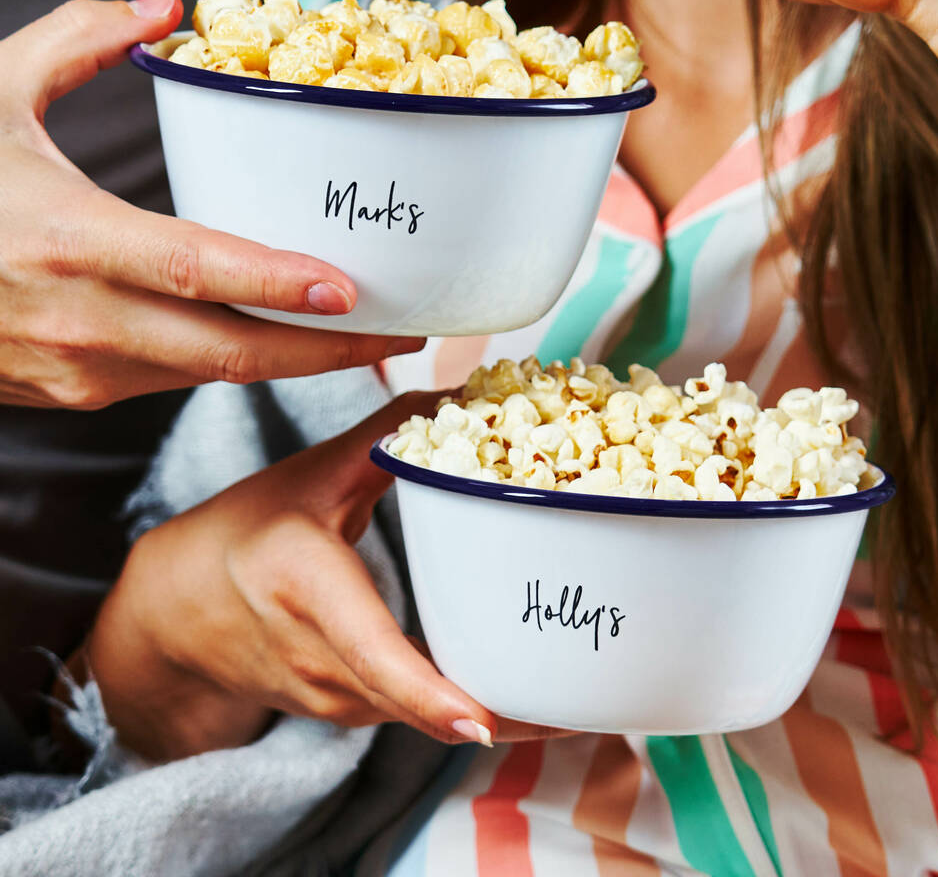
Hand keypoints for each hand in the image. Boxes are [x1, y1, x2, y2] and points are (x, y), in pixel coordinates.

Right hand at [0, 0, 421, 409]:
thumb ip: (76, 43)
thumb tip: (160, 10)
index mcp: (68, 240)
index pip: (199, 272)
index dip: (278, 286)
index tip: (353, 293)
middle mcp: (82, 319)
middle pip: (231, 353)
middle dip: (326, 352)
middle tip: (399, 334)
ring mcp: (78, 369)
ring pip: (210, 374)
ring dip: (289, 363)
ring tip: (356, 340)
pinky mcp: (75, 392)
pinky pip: (173, 380)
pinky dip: (230, 364)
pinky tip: (271, 344)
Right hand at [87, 392, 562, 760]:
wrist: (174, 614)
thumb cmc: (243, 532)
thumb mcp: (310, 475)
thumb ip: (387, 436)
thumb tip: (468, 395)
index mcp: (305, 587)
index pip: (369, 650)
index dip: (426, 692)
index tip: (484, 720)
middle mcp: (315, 657)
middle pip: (414, 699)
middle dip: (501, 712)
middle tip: (585, 708)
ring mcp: (326, 698)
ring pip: (419, 715)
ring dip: (493, 716)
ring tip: (571, 704)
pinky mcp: (340, 713)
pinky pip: (410, 714)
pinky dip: (462, 708)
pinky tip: (518, 697)